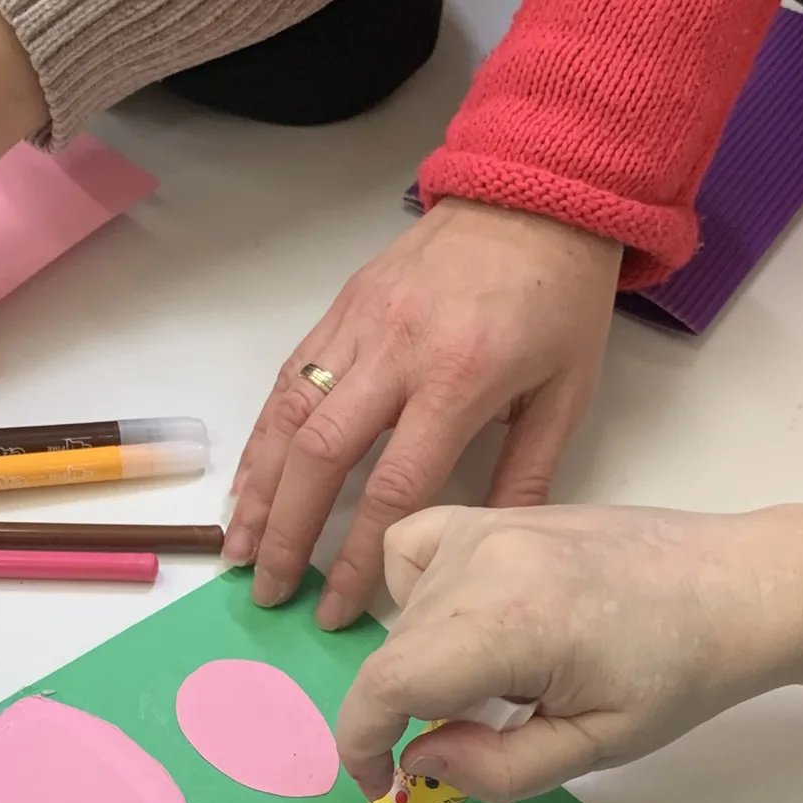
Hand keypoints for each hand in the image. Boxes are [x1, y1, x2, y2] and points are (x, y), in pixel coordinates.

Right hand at [225, 198, 622, 630]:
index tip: (338, 609)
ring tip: (237, 549)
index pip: (393, 487)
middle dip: (287, 532)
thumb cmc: (559, 300)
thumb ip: (524, 477)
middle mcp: (396, 353)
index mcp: (458, 381)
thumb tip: (482, 552)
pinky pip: (290, 378)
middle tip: (268, 590)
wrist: (536, 193)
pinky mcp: (342, 307)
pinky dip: (261, 436)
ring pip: (288, 416)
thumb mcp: (565, 395)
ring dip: (257, 489)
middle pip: (321, 456)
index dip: (357, 556)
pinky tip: (248, 482)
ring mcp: (360, 326)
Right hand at [335, 503, 802, 801]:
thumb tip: (418, 762)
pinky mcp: (497, 514)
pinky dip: (419, 593)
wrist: (740, 586)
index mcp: (510, 623)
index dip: (363, 745)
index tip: (385, 783)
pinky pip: (415, 550)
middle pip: (392, 654)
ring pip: (403, 612)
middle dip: (407, 712)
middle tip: (478, 738)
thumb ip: (497, 769)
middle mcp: (483, 560)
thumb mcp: (597, 747)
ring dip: (424, 660)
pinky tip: (470, 620)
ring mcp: (487, 527)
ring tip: (501, 678)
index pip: (386, 684)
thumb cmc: (680, 673)